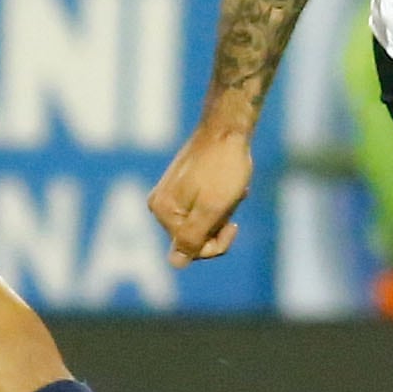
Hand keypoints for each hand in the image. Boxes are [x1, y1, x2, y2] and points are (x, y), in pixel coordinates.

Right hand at [149, 124, 252, 266]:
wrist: (228, 127)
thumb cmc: (224, 167)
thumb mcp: (213, 209)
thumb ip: (193, 238)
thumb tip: (175, 264)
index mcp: (163, 212)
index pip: (190, 252)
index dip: (216, 243)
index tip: (232, 223)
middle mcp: (159, 205)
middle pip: (194, 238)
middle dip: (219, 225)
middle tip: (233, 201)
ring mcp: (168, 194)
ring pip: (201, 222)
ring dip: (222, 212)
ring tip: (233, 191)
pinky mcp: (180, 185)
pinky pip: (202, 208)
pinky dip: (220, 201)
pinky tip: (231, 185)